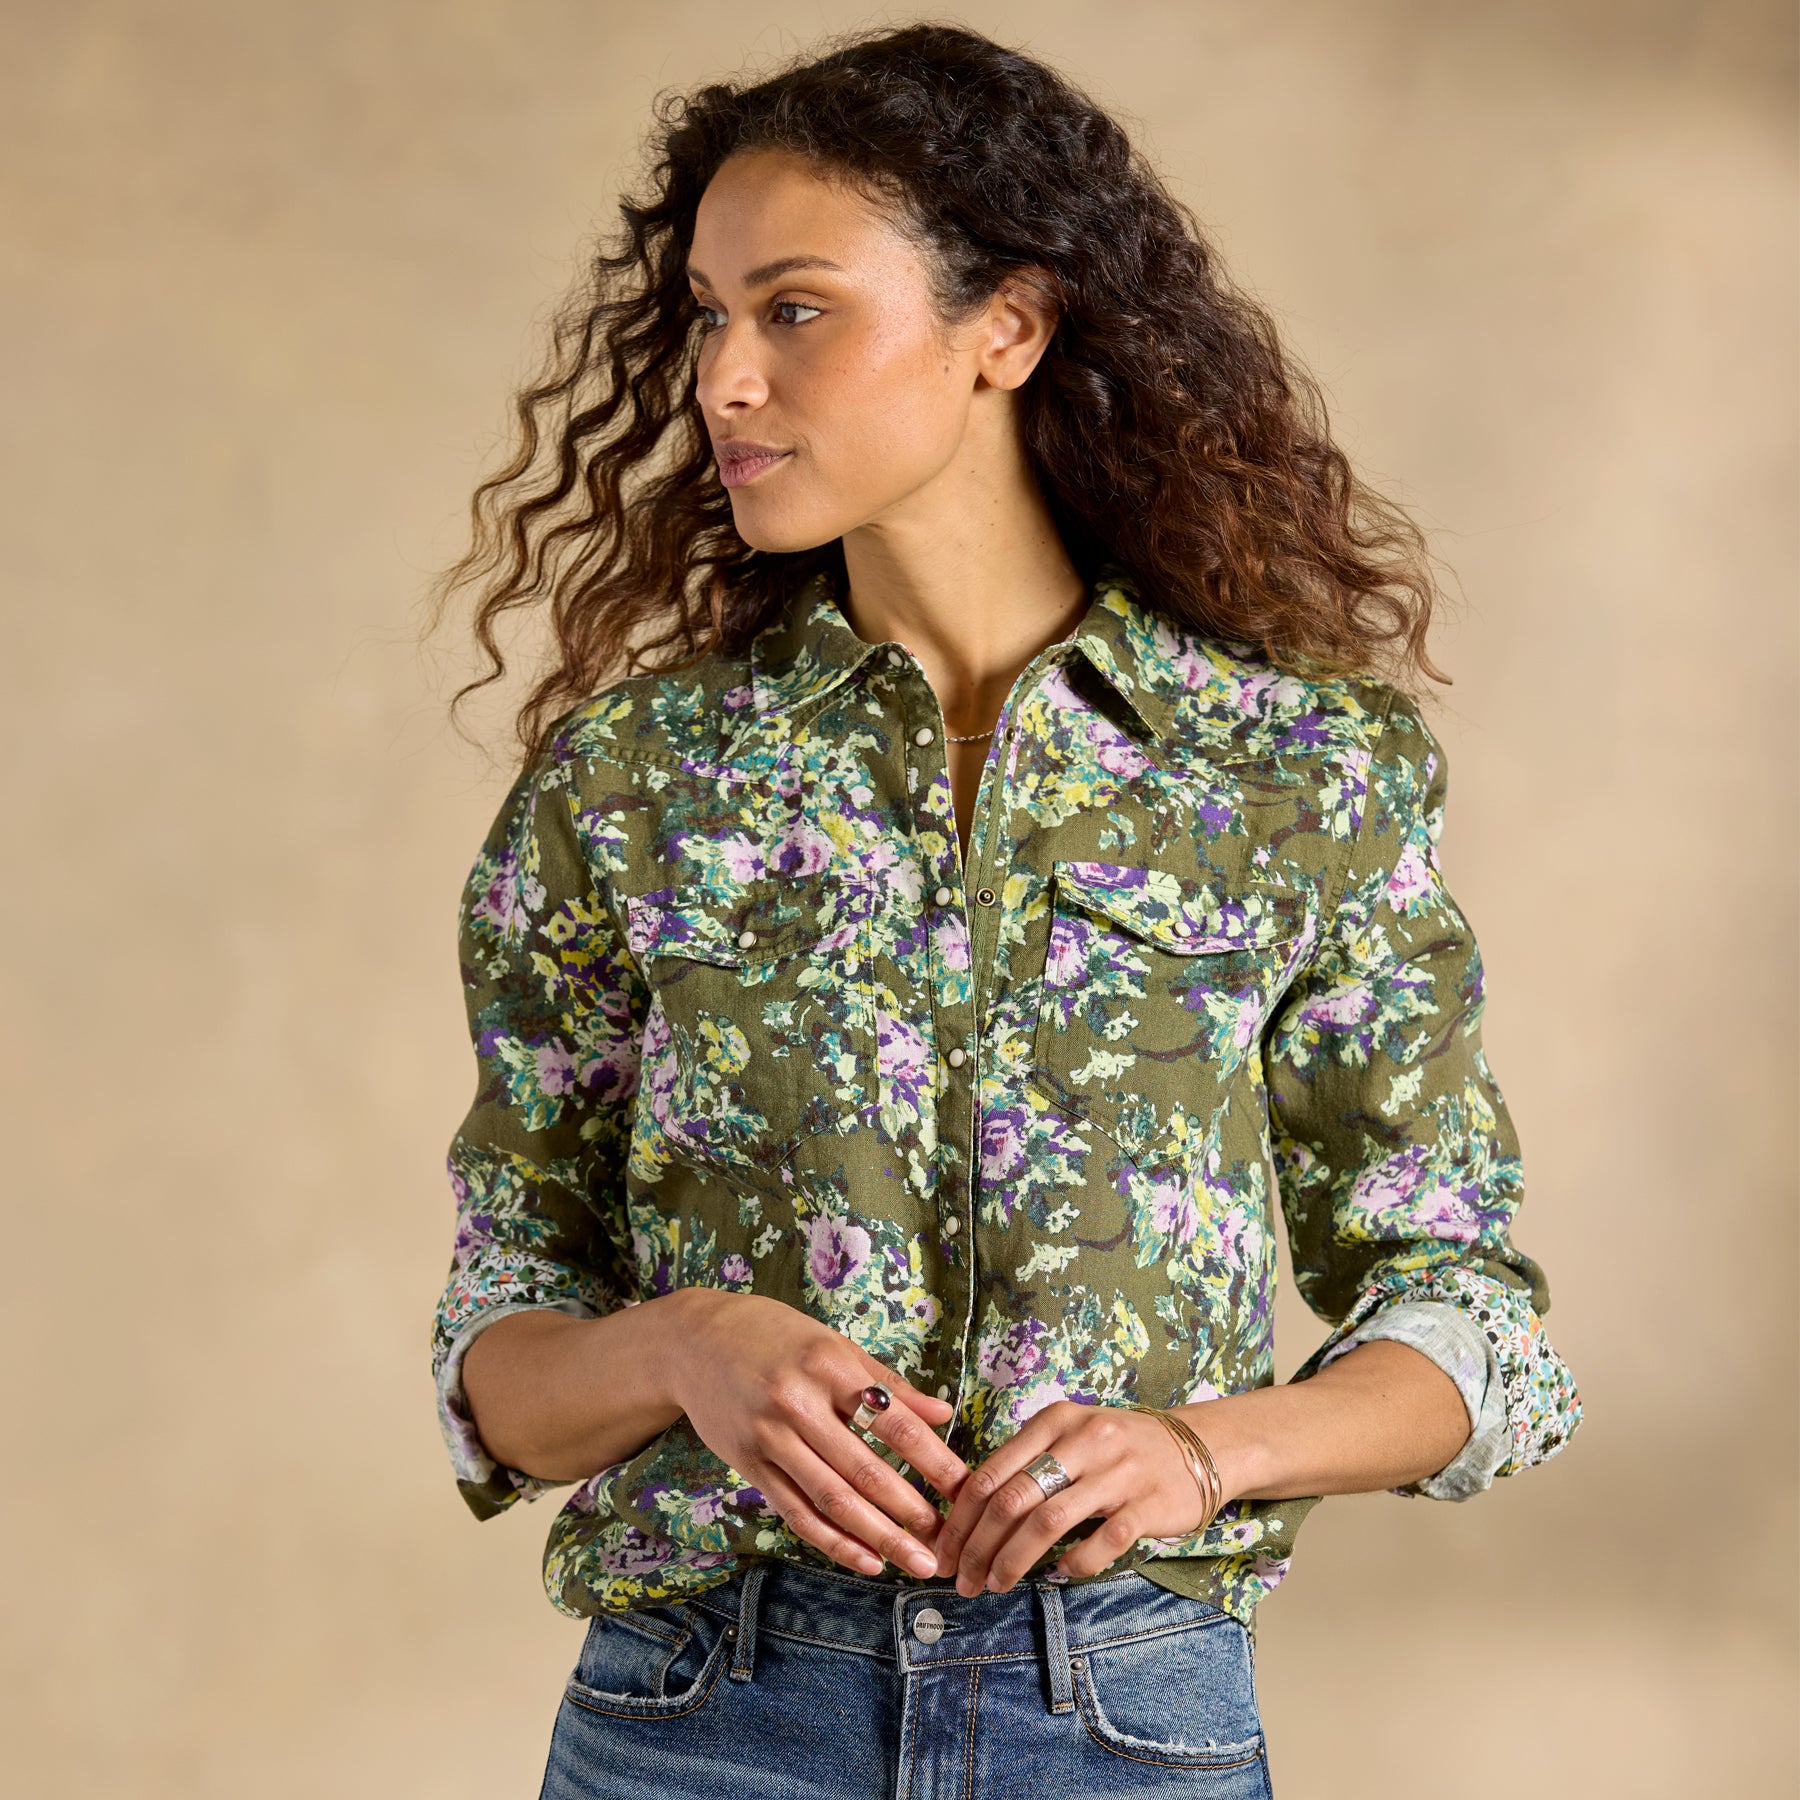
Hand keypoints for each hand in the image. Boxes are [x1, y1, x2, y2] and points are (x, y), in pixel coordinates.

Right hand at [671, 1292, 970, 1579]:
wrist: (695, 1340)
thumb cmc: (776, 1336)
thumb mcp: (833, 1344)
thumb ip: (887, 1382)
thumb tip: (943, 1413)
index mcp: (829, 1366)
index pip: (893, 1422)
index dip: (933, 1460)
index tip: (965, 1489)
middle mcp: (798, 1403)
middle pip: (864, 1471)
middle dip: (911, 1514)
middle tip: (949, 1543)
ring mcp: (769, 1437)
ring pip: (832, 1499)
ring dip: (879, 1537)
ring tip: (916, 1562)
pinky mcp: (749, 1463)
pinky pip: (796, 1511)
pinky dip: (832, 1541)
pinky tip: (864, 1559)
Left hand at [930, 1400, 1226, 1595]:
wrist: (1201, 1447)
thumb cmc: (1122, 1446)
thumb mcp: (1072, 1434)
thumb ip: (1028, 1461)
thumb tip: (970, 1511)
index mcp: (1055, 1420)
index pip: (991, 1472)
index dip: (960, 1518)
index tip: (944, 1552)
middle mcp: (1083, 1440)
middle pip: (1012, 1500)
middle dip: (979, 1547)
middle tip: (964, 1581)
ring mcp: (1117, 1473)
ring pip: (1047, 1522)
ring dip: (1013, 1561)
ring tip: (997, 1585)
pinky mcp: (1147, 1505)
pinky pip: (1099, 1543)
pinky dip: (1072, 1564)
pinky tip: (1058, 1574)